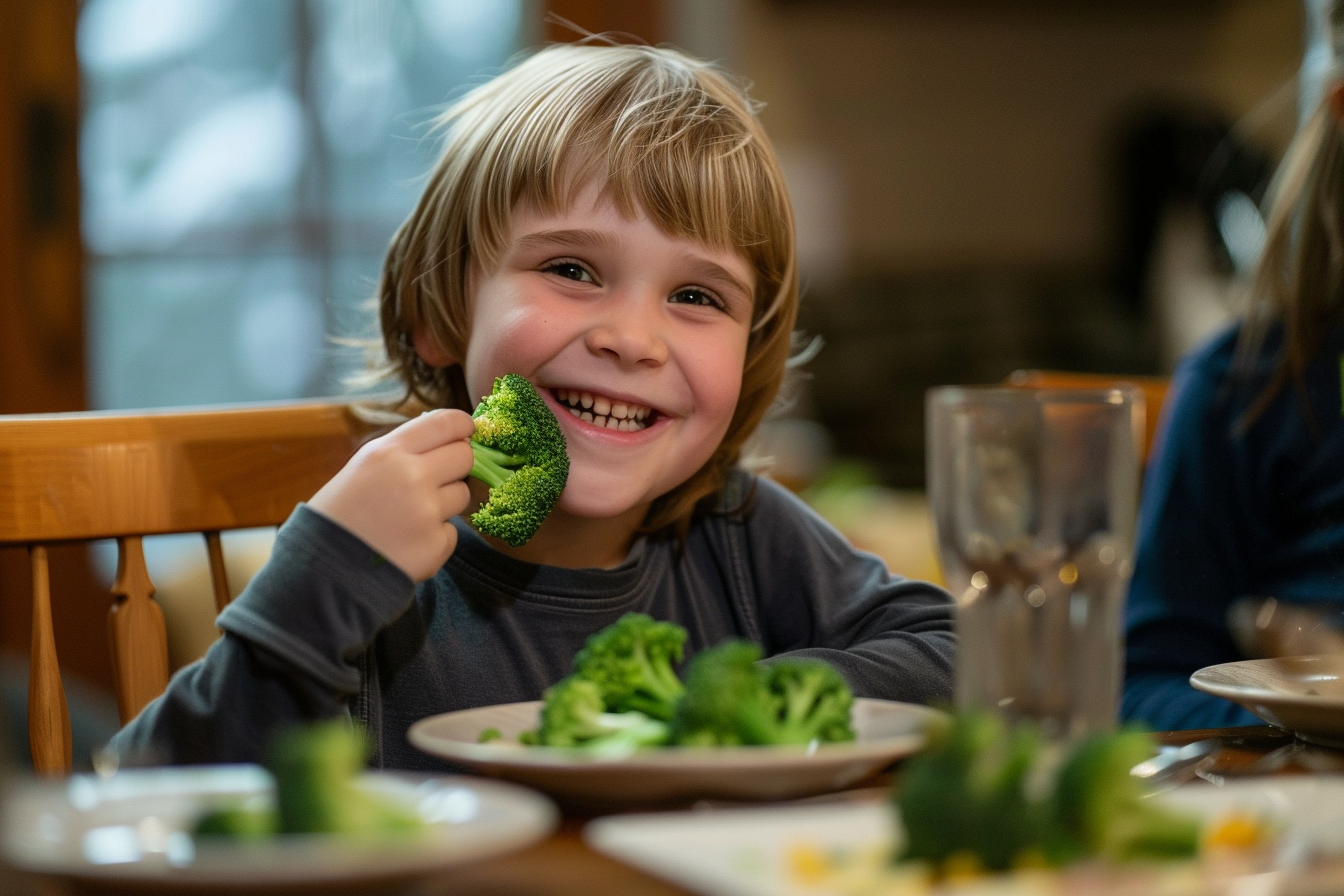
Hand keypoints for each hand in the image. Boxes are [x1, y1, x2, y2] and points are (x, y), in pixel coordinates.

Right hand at [309, 409, 475, 581]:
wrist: (323, 570)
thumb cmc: (338, 516)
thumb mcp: (362, 468)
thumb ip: (402, 452)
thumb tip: (444, 439)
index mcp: (389, 452)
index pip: (446, 423)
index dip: (462, 425)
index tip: (466, 431)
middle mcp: (413, 476)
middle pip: (464, 456)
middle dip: (457, 465)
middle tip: (438, 478)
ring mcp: (428, 512)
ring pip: (463, 494)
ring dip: (445, 503)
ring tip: (411, 516)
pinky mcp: (437, 544)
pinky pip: (452, 532)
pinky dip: (435, 538)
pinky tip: (407, 543)